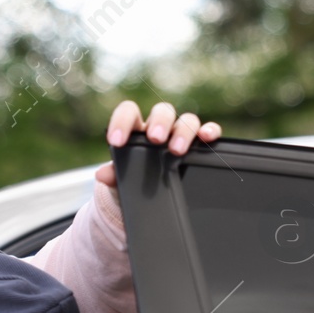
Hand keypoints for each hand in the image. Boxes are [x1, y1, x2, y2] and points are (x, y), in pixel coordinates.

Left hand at [94, 101, 221, 188]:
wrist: (148, 201)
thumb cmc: (132, 186)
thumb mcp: (119, 185)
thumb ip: (112, 177)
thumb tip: (103, 173)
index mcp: (136, 132)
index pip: (129, 113)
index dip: (122, 122)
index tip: (116, 141)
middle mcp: (160, 128)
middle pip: (162, 111)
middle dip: (159, 123)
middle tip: (155, 139)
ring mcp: (180, 135)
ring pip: (186, 119)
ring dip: (183, 131)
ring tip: (177, 149)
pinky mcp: (199, 145)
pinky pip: (207, 131)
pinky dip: (210, 131)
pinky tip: (207, 138)